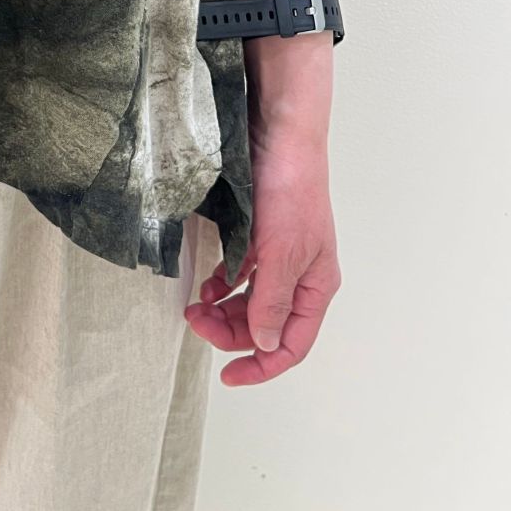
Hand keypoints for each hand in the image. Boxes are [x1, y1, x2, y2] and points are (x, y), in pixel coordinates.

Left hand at [183, 131, 340, 385]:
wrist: (279, 135)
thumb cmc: (290, 191)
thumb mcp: (281, 253)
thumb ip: (272, 302)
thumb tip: (266, 345)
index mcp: (316, 287)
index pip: (292, 345)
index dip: (261, 366)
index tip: (227, 376)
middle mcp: (301, 275)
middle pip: (266, 325)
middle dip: (231, 331)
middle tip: (194, 320)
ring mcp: (281, 255)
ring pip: (251, 301)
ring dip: (223, 309)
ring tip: (196, 302)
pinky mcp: (261, 234)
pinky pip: (242, 274)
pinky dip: (224, 283)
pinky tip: (208, 280)